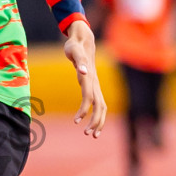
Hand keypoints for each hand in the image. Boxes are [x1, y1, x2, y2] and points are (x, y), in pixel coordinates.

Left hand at [63, 20, 106, 137]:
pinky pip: (98, 104)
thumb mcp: (74, 51)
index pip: (89, 98)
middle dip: (95, 121)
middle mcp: (95, 83)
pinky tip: (90, 123)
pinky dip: (96, 115)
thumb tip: (82, 71)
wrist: (83, 41)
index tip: (76, 121)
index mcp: (89, 77)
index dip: (84, 110)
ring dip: (98, 121)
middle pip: (100, 106)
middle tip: (87, 134)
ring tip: (91, 134)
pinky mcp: (94, 86)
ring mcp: (96, 85)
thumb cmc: (75, 46)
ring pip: (102, 107)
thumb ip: (79, 60)